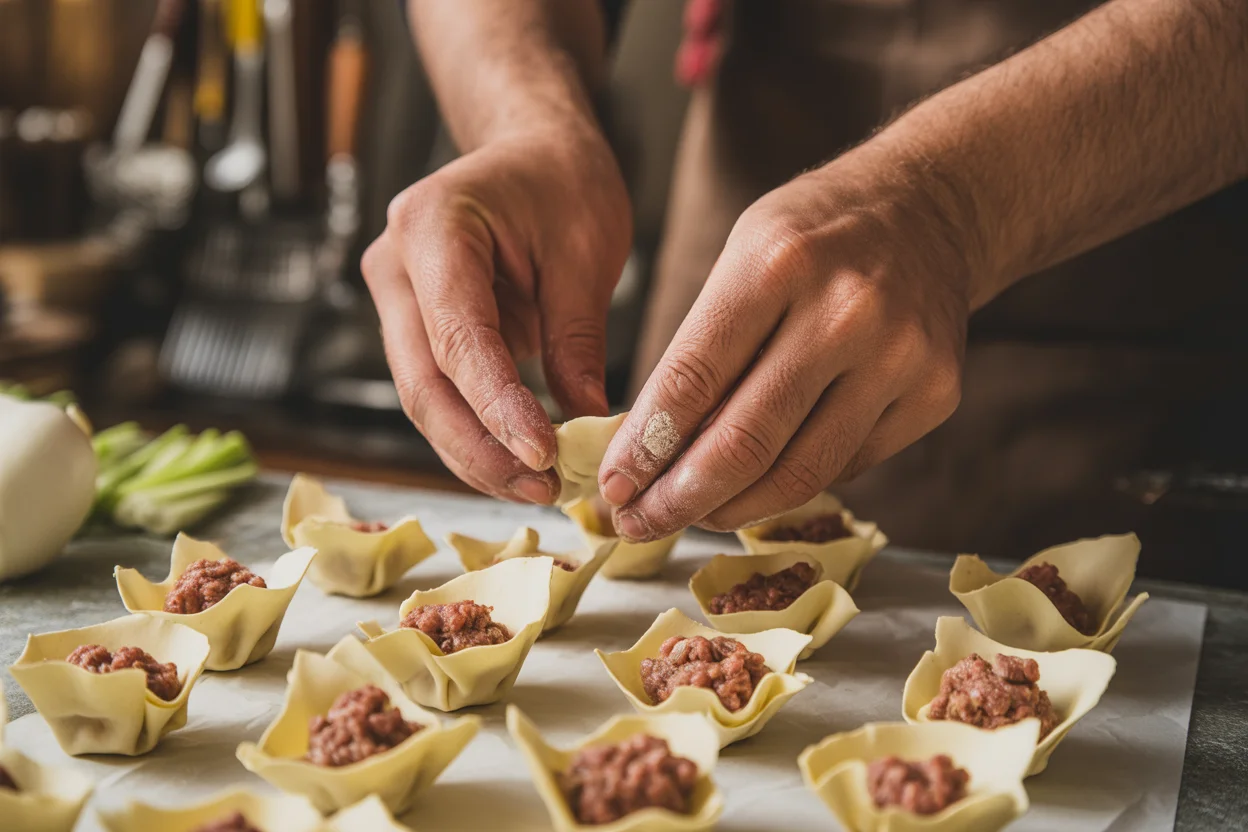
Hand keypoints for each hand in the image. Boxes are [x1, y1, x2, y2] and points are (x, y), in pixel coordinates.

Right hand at [363, 129, 631, 502]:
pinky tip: (517, 464)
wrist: (530, 150)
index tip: (544, 456)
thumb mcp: (587, 251)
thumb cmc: (561, 182)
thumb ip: (578, 339)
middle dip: (480, 449)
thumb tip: (587, 425)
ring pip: (423, 399)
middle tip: (542, 490)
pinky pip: (438, 391)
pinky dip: (476, 432)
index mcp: (433, 228)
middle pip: (423, 384)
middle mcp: (395, 265)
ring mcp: (395, 297)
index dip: (497, 408)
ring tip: (538, 488)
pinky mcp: (413, 325)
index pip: (459, 339)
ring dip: (476, 453)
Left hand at [597, 146, 972, 539]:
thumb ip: (702, 349)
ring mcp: (898, 357)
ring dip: (730, 509)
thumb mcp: (741, 257)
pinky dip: (790, 486)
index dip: (645, 447)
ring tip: (691, 515)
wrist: (931, 211)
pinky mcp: (934, 394)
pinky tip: (756, 487)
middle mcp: (845, 312)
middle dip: (679, 498)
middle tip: (640, 522)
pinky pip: (844, 467)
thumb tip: (648, 451)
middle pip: (745, 442)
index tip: (614, 486)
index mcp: (778, 263)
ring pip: (798, 473)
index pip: (694, 379)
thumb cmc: (815, 236)